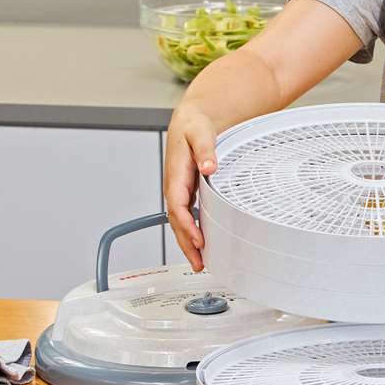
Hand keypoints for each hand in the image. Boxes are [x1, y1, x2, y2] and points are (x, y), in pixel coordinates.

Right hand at [164, 101, 219, 270]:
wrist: (190, 121)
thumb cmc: (194, 127)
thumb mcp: (201, 133)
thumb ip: (206, 150)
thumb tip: (209, 167)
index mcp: (176, 174)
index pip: (178, 206)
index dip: (187, 225)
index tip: (198, 239)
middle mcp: (175, 186)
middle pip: (177, 221)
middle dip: (186, 244)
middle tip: (199, 263)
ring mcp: (179, 191)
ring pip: (180, 222)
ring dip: (188, 243)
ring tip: (199, 263)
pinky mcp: (186, 193)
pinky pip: (186, 217)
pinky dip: (192, 232)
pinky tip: (201, 244)